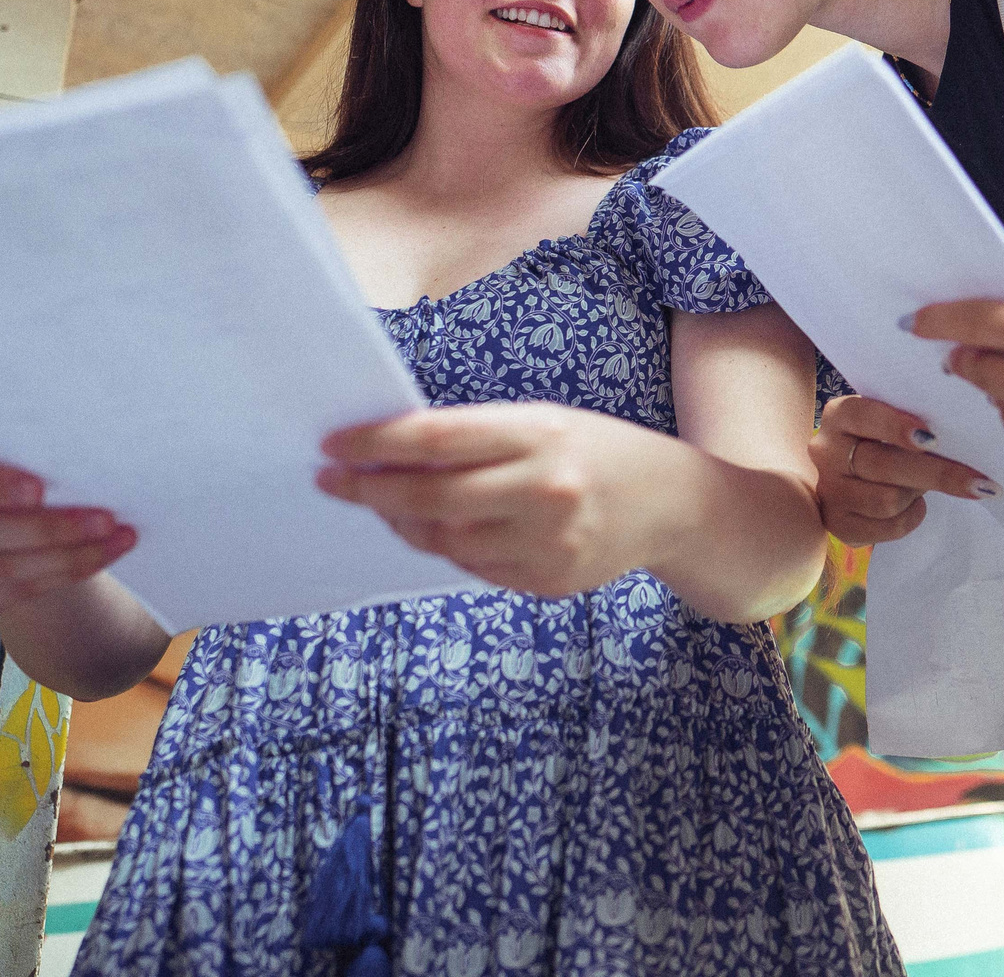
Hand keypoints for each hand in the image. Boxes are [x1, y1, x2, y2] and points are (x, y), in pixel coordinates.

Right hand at [0, 439, 135, 612]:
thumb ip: (26, 455)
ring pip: (1, 568)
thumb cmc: (11, 467)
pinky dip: (64, 574)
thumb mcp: (7, 452)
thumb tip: (84, 456)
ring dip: (67, 556)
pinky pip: (14, 593)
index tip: (39, 489)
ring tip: (117, 537)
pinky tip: (102, 556)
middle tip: (105, 518)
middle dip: (46, 528)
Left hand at [316, 404, 675, 597]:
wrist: (669, 503)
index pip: (438, 437)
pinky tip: (440, 526)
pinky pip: (473, 567)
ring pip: (445, 540)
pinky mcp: (548, 581)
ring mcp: (549, 543)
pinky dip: (447, 546)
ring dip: (403, 522)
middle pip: (431, 498)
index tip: (334, 444)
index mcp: (541, 433)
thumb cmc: (593, 450)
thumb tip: (388, 452)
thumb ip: (475, 437)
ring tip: (386, 503)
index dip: (377, 443)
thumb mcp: (542, 422)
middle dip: (372, 490)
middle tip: (335, 481)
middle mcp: (546, 489)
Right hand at [809, 395, 995, 544]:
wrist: (854, 476)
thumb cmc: (886, 442)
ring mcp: (828, 489)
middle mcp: (825, 450)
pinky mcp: (837, 523)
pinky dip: (911, 518)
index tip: (932, 437)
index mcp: (839, 416)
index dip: (895, 426)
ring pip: (887, 500)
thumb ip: (915, 425)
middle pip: (883, 464)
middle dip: (936, 473)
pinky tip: (916, 506)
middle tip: (977, 480)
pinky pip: (887, 527)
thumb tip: (963, 440)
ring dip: (918, 494)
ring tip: (926, 486)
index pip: (861, 414)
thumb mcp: (892, 423)